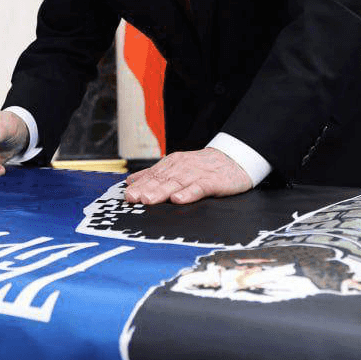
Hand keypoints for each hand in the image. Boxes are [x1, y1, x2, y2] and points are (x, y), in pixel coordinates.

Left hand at [124, 147, 252, 204]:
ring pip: (177, 183)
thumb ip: (154, 174)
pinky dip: (188, 193)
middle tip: (133, 198)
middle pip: (162, 179)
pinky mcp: (213, 181)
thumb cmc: (203, 167)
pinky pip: (199, 187)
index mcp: (172, 164)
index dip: (139, 185)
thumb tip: (131, 181)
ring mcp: (197, 174)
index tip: (127, 195)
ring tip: (148, 200)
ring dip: (161, 192)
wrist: (234, 159)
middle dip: (146, 189)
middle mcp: (182, 167)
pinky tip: (178, 199)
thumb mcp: (177, 167)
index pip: (153, 175)